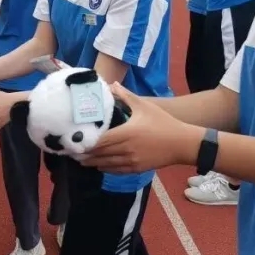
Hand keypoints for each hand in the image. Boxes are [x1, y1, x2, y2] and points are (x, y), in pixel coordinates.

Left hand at [81, 83, 201, 173]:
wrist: (182, 143)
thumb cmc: (163, 123)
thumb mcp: (144, 107)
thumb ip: (126, 96)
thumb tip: (112, 84)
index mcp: (126, 133)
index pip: (100, 141)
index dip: (86, 144)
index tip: (74, 143)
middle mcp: (126, 149)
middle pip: (100, 154)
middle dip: (85, 155)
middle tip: (72, 153)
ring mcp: (131, 160)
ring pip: (106, 165)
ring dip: (93, 163)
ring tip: (82, 161)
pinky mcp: (137, 168)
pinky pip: (117, 170)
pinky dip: (106, 169)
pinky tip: (100, 166)